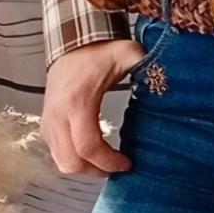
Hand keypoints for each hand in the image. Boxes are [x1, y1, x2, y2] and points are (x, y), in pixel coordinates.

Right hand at [40, 37, 144, 177]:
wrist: (71, 42)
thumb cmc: (97, 51)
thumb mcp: (126, 54)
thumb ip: (146, 64)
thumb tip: (167, 76)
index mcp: (78, 101)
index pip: (88, 146)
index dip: (109, 161)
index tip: (127, 163)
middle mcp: (58, 115)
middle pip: (71, 162)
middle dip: (97, 170)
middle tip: (117, 168)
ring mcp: (49, 121)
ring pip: (61, 161)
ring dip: (84, 168)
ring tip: (106, 163)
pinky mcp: (46, 123)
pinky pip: (56, 153)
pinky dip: (73, 159)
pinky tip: (92, 153)